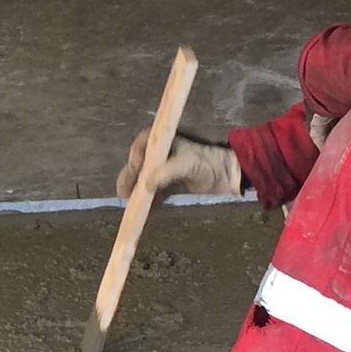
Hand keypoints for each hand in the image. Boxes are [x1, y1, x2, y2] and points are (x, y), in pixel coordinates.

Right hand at [117, 129, 239, 198]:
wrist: (225, 176)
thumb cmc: (206, 163)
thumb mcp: (186, 165)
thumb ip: (166, 173)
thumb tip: (147, 185)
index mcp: (162, 141)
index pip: (141, 146)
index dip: (134, 158)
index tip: (134, 171)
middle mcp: (159, 154)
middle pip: (138, 165)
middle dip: (130, 179)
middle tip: (125, 194)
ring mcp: (162, 170)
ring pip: (142, 179)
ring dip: (136, 191)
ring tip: (131, 205)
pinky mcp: (167, 185)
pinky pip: (152, 192)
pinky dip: (147, 200)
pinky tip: (143, 210)